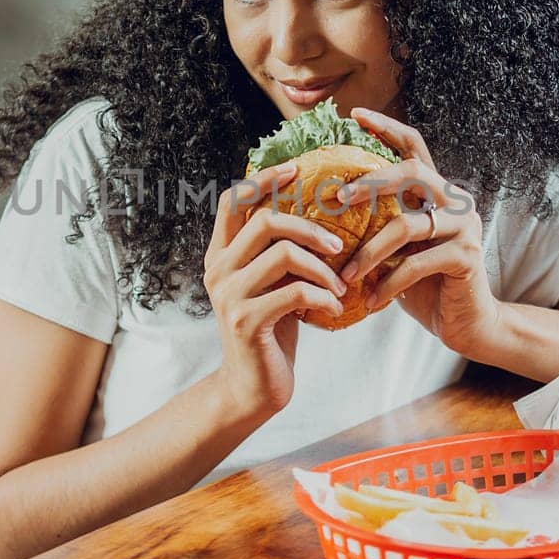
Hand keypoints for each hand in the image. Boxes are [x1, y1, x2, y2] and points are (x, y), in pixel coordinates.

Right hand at [204, 162, 346, 421]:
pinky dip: (323, 297)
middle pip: (265, 222)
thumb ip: (279, 253)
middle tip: (339, 245)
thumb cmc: (272, 331)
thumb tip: (319, 213)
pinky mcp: (246, 322)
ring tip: (340, 286)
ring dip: (322, 268)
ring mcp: (229, 296)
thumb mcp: (272, 284)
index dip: (265, 179)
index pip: (234, 199)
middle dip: (310, 227)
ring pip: (284, 255)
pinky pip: (295, 292)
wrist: (252, 388)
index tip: (297, 169)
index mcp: (221, 255)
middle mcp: (218, 270)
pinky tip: (333, 308)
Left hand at [335, 108, 501, 360]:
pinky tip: (371, 301)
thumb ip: (378, 225)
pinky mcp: (466, 256)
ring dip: (368, 253)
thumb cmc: (424, 285)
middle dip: (369, 182)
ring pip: (405, 225)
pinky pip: (415, 263)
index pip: (413, 147)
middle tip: (337, 199)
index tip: (353, 114)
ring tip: (345, 276)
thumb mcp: (397, 250)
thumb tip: (327, 209)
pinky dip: (388, 283)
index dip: (386, 127)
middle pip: (410, 172)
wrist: (466, 323)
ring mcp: (465, 226)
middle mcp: (456, 201)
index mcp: (437, 192)